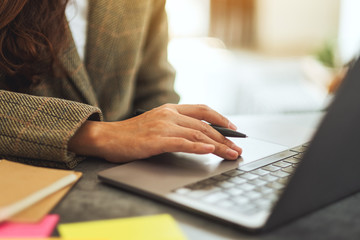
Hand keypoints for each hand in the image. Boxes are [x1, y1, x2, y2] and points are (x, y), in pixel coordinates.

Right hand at [68, 104, 241, 162]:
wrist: (107, 137)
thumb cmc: (132, 133)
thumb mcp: (157, 123)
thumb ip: (176, 124)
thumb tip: (198, 135)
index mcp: (170, 109)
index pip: (202, 110)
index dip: (221, 119)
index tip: (234, 129)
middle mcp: (169, 114)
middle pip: (204, 125)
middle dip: (224, 138)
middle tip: (237, 148)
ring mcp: (162, 126)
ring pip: (197, 135)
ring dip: (217, 146)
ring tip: (230, 154)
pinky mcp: (156, 140)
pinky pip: (181, 143)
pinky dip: (197, 147)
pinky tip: (208, 151)